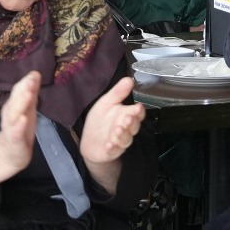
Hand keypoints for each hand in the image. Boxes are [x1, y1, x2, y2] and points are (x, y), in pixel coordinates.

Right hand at [0, 71, 42, 189]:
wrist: (7, 156)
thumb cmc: (19, 129)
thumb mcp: (26, 109)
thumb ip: (30, 92)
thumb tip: (36, 73)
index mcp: (15, 106)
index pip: (19, 91)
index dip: (26, 82)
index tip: (35, 72)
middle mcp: (11, 114)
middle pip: (16, 99)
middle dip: (23, 88)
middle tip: (32, 78)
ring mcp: (11, 128)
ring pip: (14, 114)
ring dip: (20, 103)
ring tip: (28, 93)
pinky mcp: (13, 141)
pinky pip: (15, 133)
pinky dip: (18, 126)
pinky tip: (23, 119)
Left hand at [78, 76, 144, 192]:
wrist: (90, 141)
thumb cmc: (100, 120)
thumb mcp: (106, 102)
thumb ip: (118, 92)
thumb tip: (129, 78)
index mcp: (127, 115)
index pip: (138, 114)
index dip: (139, 112)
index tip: (138, 108)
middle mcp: (126, 129)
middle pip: (133, 127)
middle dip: (131, 123)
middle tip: (127, 118)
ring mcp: (119, 141)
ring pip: (125, 139)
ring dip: (123, 135)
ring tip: (118, 130)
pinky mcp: (111, 151)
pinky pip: (114, 150)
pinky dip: (113, 148)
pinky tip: (109, 144)